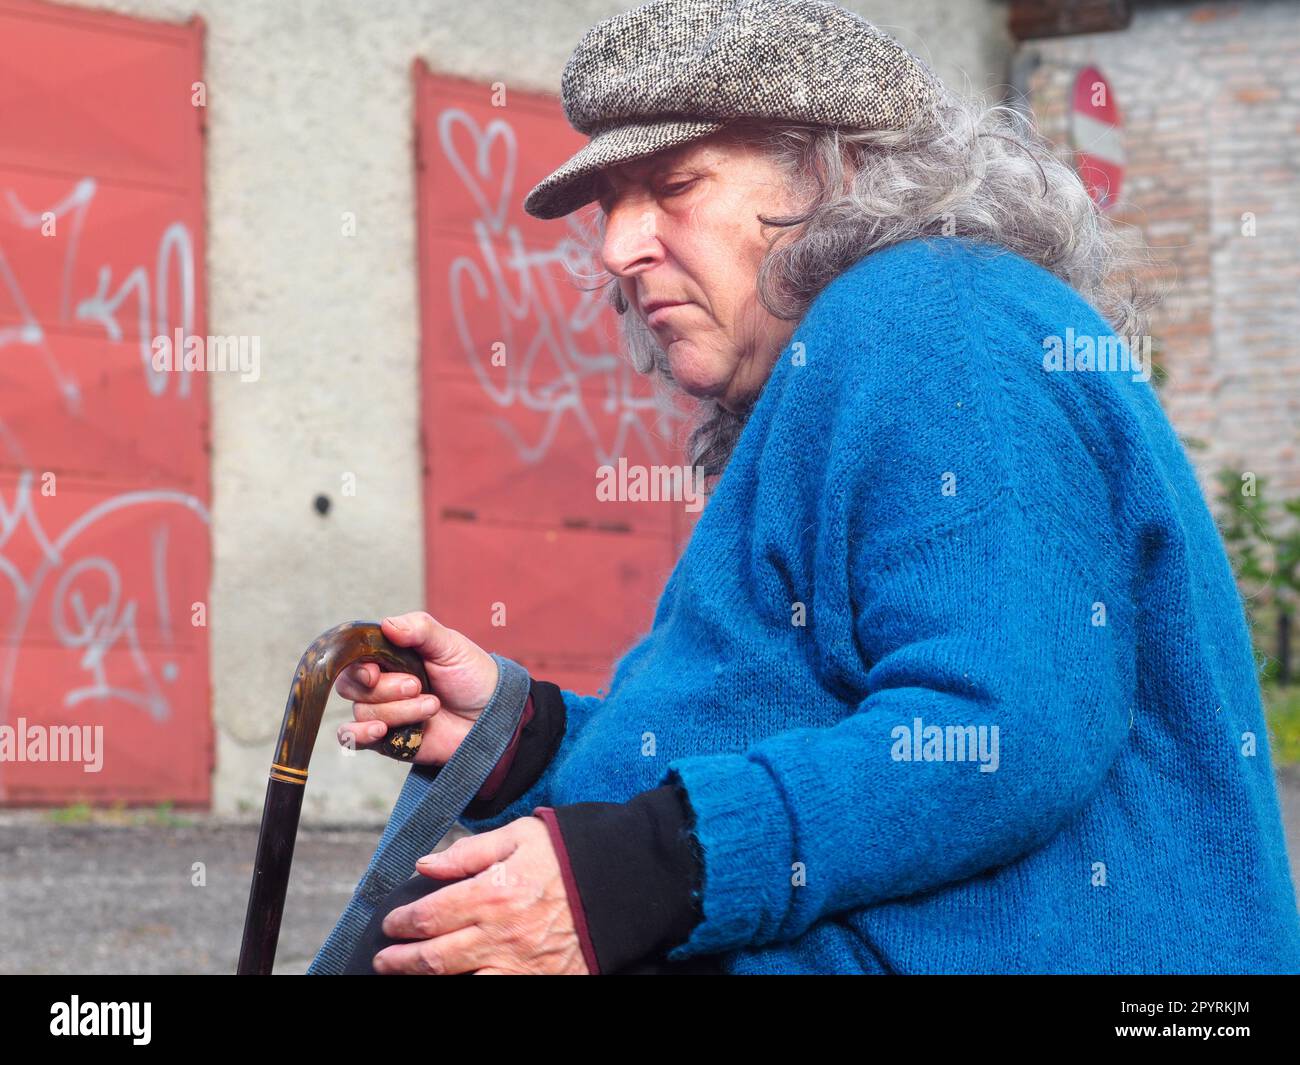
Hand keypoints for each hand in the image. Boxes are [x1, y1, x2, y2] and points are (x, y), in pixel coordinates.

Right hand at [334, 612, 499, 765]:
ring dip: (399, 711)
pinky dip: (360, 734)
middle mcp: (380, 682)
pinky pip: (354, 738)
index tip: (374, 672)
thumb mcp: (451, 646)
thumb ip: (420, 630)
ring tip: (433, 706)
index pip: (354, 656)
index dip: (358, 665)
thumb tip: (387, 624)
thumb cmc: (471, 676)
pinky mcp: (385, 739)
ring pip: (363, 712)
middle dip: (386, 688)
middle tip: (418, 686)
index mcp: (390, 655)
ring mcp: (382, 711)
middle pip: (352, 686)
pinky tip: (381, 731)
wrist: (491, 716)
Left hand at [371, 816, 588, 974]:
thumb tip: (425, 864)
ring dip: (424, 980)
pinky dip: (467, 987)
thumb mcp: (520, 836)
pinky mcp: (539, 982)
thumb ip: (469, 852)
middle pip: (433, 958)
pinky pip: (492, 991)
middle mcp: (500, 935)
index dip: (401, 923)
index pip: (429, 915)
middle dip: (400, 960)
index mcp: (493, 893)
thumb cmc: (570, 855)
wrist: (623, 884)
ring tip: (408, 974)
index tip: (390, 924)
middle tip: (384, 958)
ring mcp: (519, 965)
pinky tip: (456, 982)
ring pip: (457, 981)